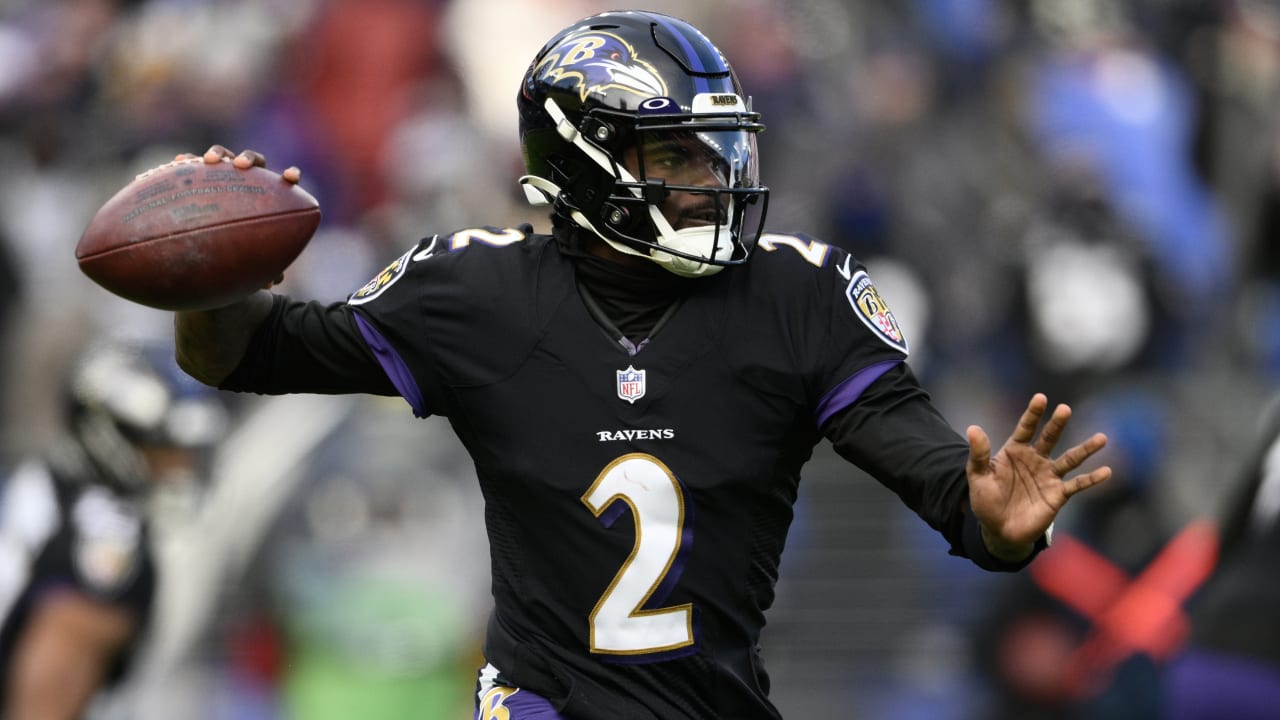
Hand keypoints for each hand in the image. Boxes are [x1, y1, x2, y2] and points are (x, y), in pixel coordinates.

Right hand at [184, 146, 295, 288]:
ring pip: (224, 156)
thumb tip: (273, 282)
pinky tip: (178, 163)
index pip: (283, 182)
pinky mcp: (201, 173)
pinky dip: (188, 161)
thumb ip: (264, 264)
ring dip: (218, 154)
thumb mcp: (253, 255)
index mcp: (269, 194)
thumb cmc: (241, 247)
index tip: (292, 177)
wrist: (215, 237)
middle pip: (254, 161)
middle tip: (240, 167)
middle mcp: (248, 179)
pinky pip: (193, 163)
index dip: (289, 176)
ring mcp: (224, 174)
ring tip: (208, 161)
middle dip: (249, 159)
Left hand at [966, 394, 1110, 559]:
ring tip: (1102, 438)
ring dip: (1085, 449)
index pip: (1025, 428)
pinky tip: (1106, 471)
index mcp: (1014, 451)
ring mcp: (1048, 476)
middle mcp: (1035, 460)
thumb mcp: (978, 477)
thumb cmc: (986, 501)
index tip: (1041, 398)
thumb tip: (973, 428)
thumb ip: (979, 454)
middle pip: (1049, 438)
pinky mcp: (1058, 494)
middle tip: (1065, 409)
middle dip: (1057, 424)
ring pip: (1070, 459)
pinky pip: (1077, 484)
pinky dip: (1091, 479)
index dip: (1033, 414)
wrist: (999, 530)